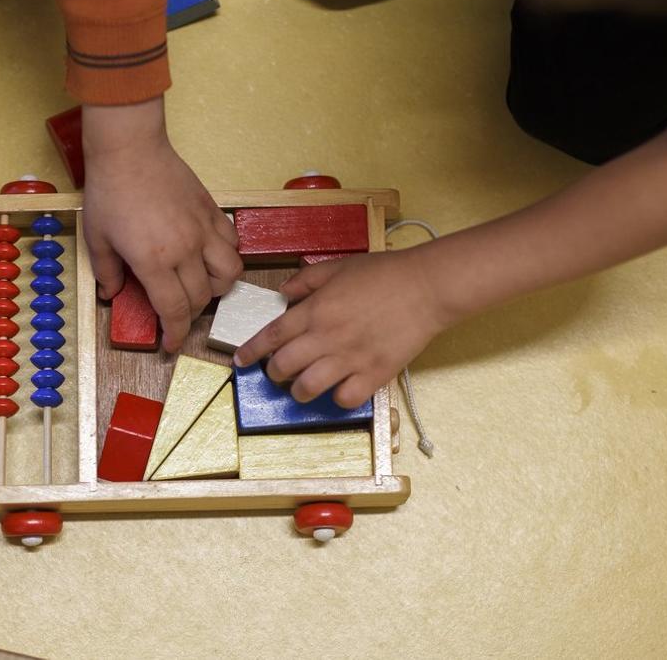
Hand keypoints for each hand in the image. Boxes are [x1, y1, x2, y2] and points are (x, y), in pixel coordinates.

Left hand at [81, 97, 242, 351]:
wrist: (130, 148)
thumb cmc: (109, 191)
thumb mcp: (96, 237)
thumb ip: (107, 271)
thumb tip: (114, 294)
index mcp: (154, 261)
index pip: (174, 311)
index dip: (174, 334)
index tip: (170, 344)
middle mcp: (185, 250)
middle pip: (201, 298)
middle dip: (190, 315)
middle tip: (176, 314)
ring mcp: (203, 229)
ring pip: (229, 274)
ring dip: (217, 289)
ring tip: (201, 287)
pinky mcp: (211, 211)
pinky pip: (231, 243)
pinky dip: (226, 257)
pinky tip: (209, 255)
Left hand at [234, 249, 450, 407]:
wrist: (427, 286)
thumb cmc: (383, 273)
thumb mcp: (337, 267)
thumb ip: (305, 280)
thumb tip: (282, 294)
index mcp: (315, 310)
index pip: (271, 336)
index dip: (251, 351)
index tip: (240, 361)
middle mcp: (327, 336)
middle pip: (283, 366)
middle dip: (273, 373)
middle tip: (278, 372)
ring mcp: (350, 358)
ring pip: (308, 388)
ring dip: (299, 391)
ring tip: (302, 387)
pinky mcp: (375, 373)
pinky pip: (345, 399)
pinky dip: (337, 399)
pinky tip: (339, 390)